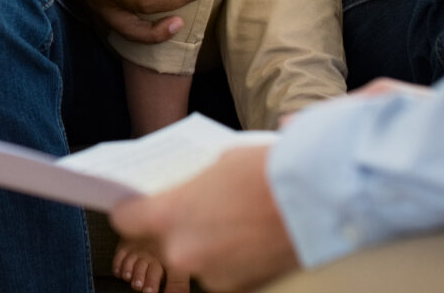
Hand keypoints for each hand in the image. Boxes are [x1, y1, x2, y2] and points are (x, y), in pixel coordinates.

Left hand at [111, 146, 298, 292]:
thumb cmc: (266, 170)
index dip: (132, 211)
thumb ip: (190, 184)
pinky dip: (234, 259)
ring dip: (210, 246)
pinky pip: (226, 272)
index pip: (126, 220)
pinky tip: (251, 238)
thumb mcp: (216, 163)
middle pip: (164, 243)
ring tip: (235, 222)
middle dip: (177, 228)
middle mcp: (184, 253)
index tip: (138, 204)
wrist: (317, 197)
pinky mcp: (243, 289)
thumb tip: (182, 190)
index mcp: (169, 216)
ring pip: (198, 260)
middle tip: (198, 211)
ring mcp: (213, 276)